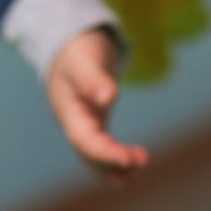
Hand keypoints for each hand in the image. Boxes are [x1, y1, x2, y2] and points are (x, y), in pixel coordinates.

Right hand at [45, 28, 149, 183]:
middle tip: (141, 160)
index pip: (85, 141)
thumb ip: (93, 80)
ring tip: (140, 164)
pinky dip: (115, 157)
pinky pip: (103, 146)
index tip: (126, 159)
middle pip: (91, 154)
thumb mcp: (83, 62)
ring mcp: (84, 125)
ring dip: (116, 165)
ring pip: (97, 155)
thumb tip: (110, 97)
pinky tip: (132, 163)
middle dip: (113, 162)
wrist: (70, 46)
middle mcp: (75, 124)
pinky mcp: (95, 122)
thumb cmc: (76, 51)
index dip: (105, 154)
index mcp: (69, 113)